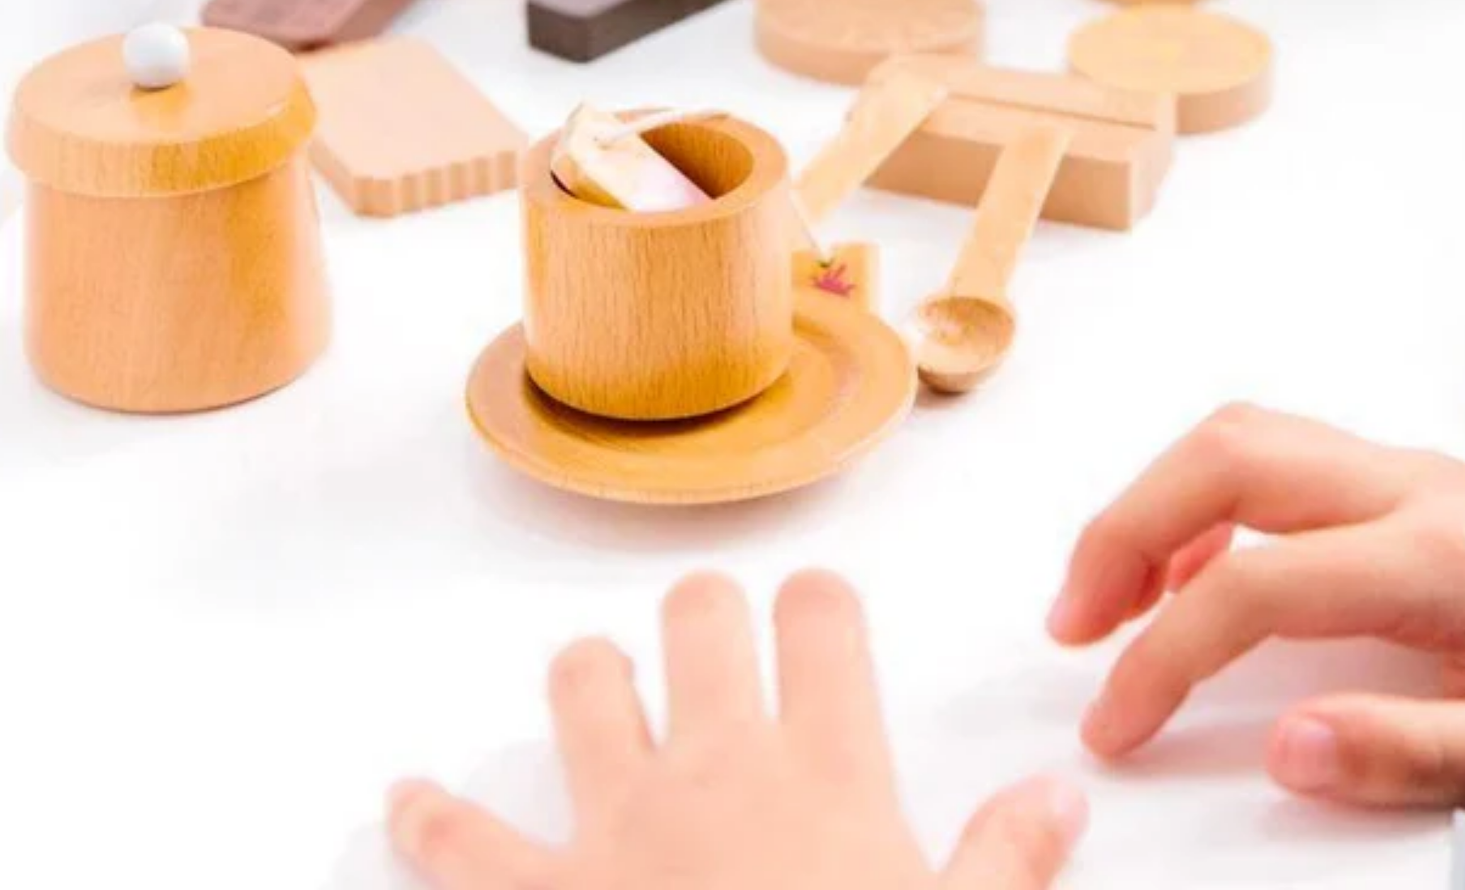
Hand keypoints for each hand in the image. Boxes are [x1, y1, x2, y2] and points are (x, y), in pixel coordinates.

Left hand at [388, 571, 1086, 889]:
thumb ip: (1007, 860)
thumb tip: (1057, 797)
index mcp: (826, 770)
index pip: (823, 622)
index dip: (819, 603)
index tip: (817, 612)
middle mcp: (717, 766)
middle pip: (701, 619)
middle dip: (708, 614)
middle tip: (715, 634)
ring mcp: (618, 825)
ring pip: (586, 687)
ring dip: (590, 679)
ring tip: (599, 680)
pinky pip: (465, 844)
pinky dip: (431, 822)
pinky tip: (406, 803)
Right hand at [1049, 406, 1464, 809]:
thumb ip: (1412, 754)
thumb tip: (1286, 745)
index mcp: (1441, 556)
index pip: (1255, 583)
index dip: (1164, 654)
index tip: (1118, 718)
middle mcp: (1416, 485)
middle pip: (1228, 457)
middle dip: (1126, 529)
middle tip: (1073, 620)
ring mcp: (1409, 470)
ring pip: (1242, 437)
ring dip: (1156, 502)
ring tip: (1106, 592)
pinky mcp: (1404, 480)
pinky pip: (1275, 455)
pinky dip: (1205, 499)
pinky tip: (1190, 570)